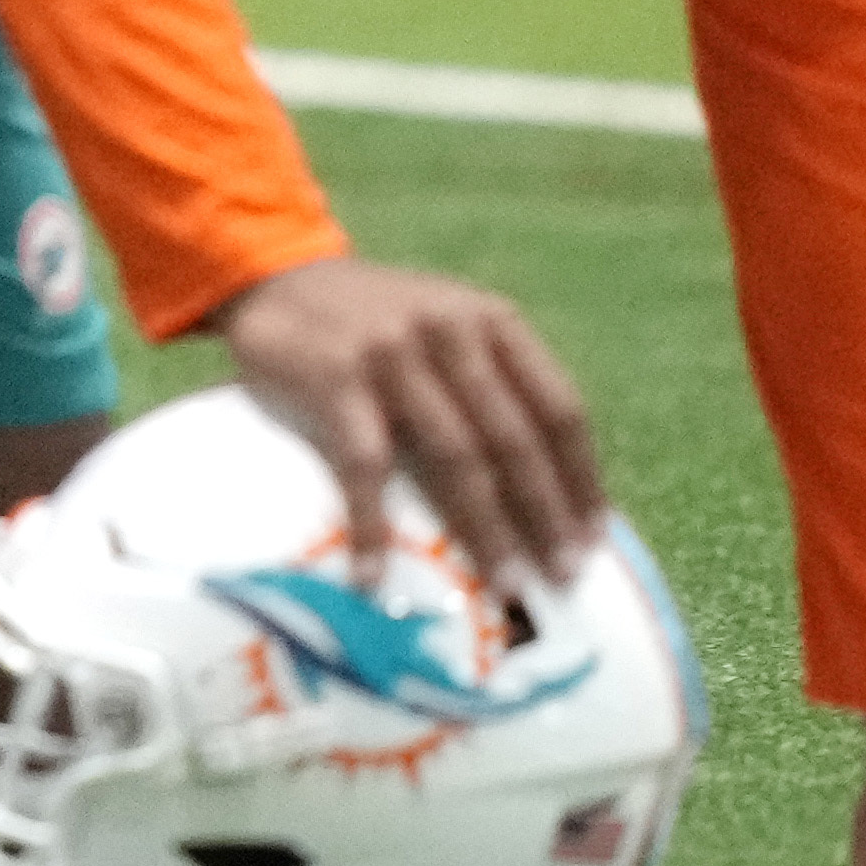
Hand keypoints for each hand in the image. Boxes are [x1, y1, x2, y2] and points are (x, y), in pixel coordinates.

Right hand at [212, 253, 604, 584]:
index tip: (591, 539)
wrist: (274, 279)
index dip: (580, 478)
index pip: (559, 407)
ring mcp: (392, 354)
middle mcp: (449, 331)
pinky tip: (375, 573)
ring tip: (503, 586)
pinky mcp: (335, 378)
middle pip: (513, 439)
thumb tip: (547, 490)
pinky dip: (372, 525)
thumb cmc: (375, 319)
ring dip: (483, 529)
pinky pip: (366, 465)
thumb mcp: (449, 324)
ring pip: (455, 457)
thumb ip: (493, 381)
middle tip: (559, 577)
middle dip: (543, 516)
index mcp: (491, 321)